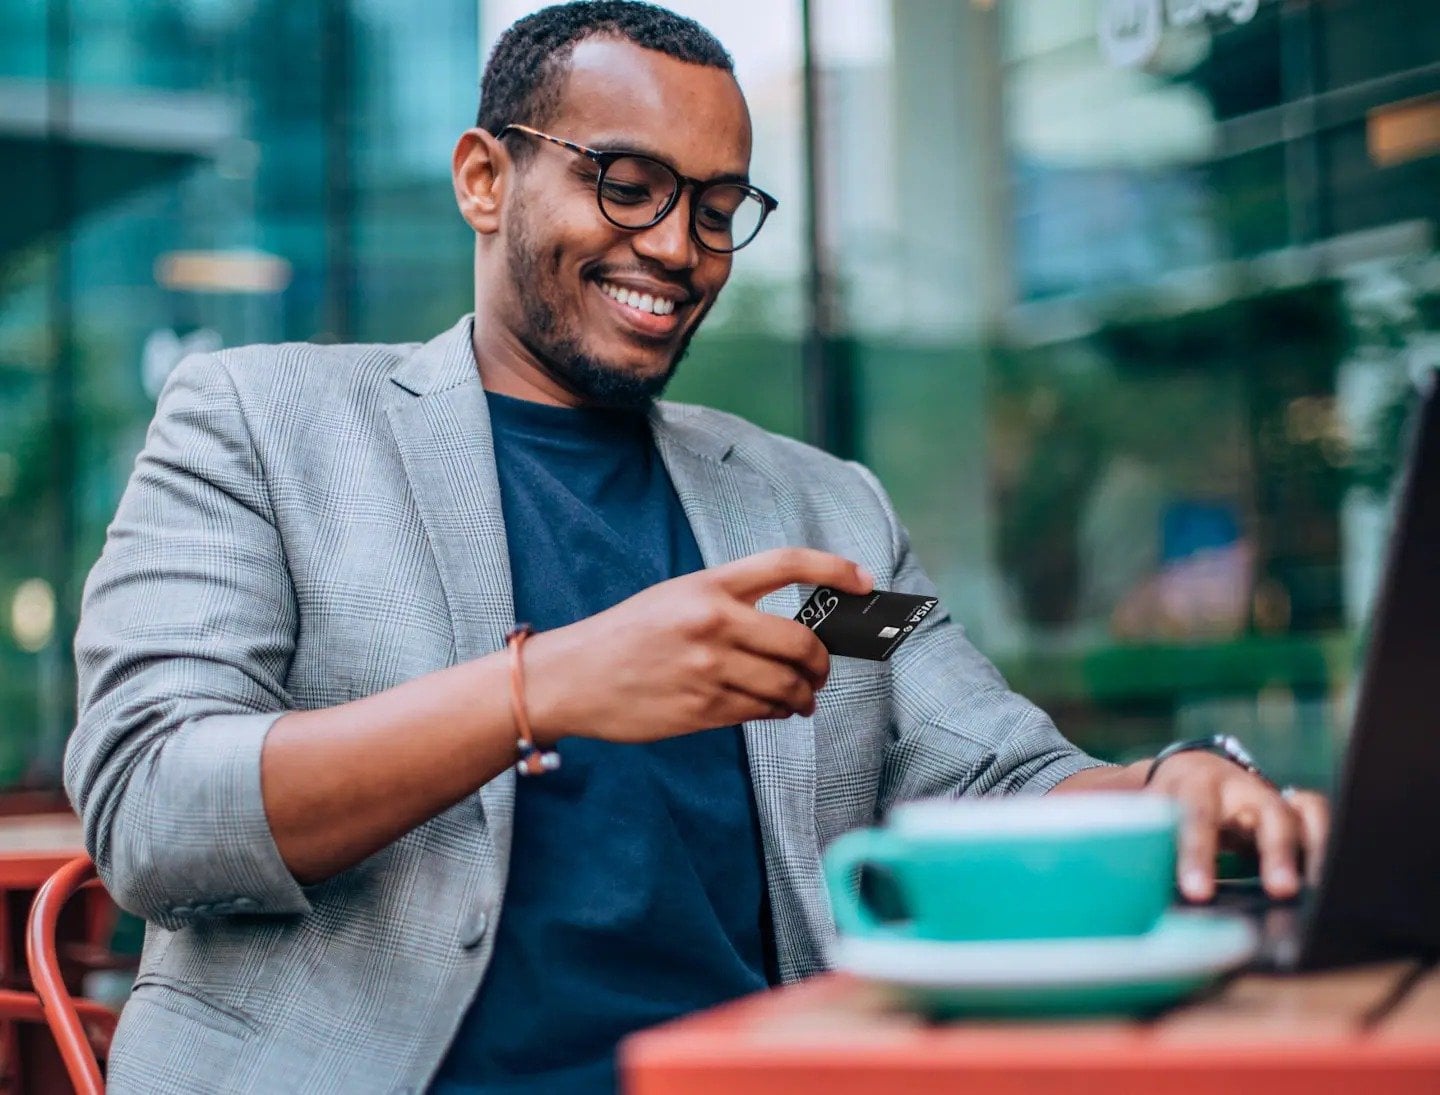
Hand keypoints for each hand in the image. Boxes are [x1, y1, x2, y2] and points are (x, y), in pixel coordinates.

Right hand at [523, 548, 872, 744]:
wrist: (572, 677)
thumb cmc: (627, 634)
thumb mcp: (676, 598)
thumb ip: (730, 605)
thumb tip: (792, 632)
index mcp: (708, 585)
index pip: (786, 564)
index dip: (834, 569)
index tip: (864, 581)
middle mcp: (713, 622)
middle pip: (801, 641)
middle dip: (822, 662)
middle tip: (822, 671)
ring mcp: (709, 669)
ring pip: (786, 685)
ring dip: (805, 696)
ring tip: (803, 698)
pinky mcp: (702, 709)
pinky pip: (761, 712)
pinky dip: (777, 712)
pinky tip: (773, 710)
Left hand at [1144, 751, 1329, 901]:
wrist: (1181, 778)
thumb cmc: (1152, 806)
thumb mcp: (1136, 814)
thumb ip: (1130, 838)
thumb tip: (1100, 872)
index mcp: (1188, 782)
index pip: (1195, 814)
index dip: (1197, 852)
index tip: (1197, 891)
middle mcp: (1234, 784)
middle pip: (1262, 811)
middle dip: (1273, 851)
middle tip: (1281, 891)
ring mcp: (1265, 795)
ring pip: (1296, 814)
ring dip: (1310, 852)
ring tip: (1316, 891)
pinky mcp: (1288, 809)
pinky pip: (1315, 817)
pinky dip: (1326, 843)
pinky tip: (1329, 880)